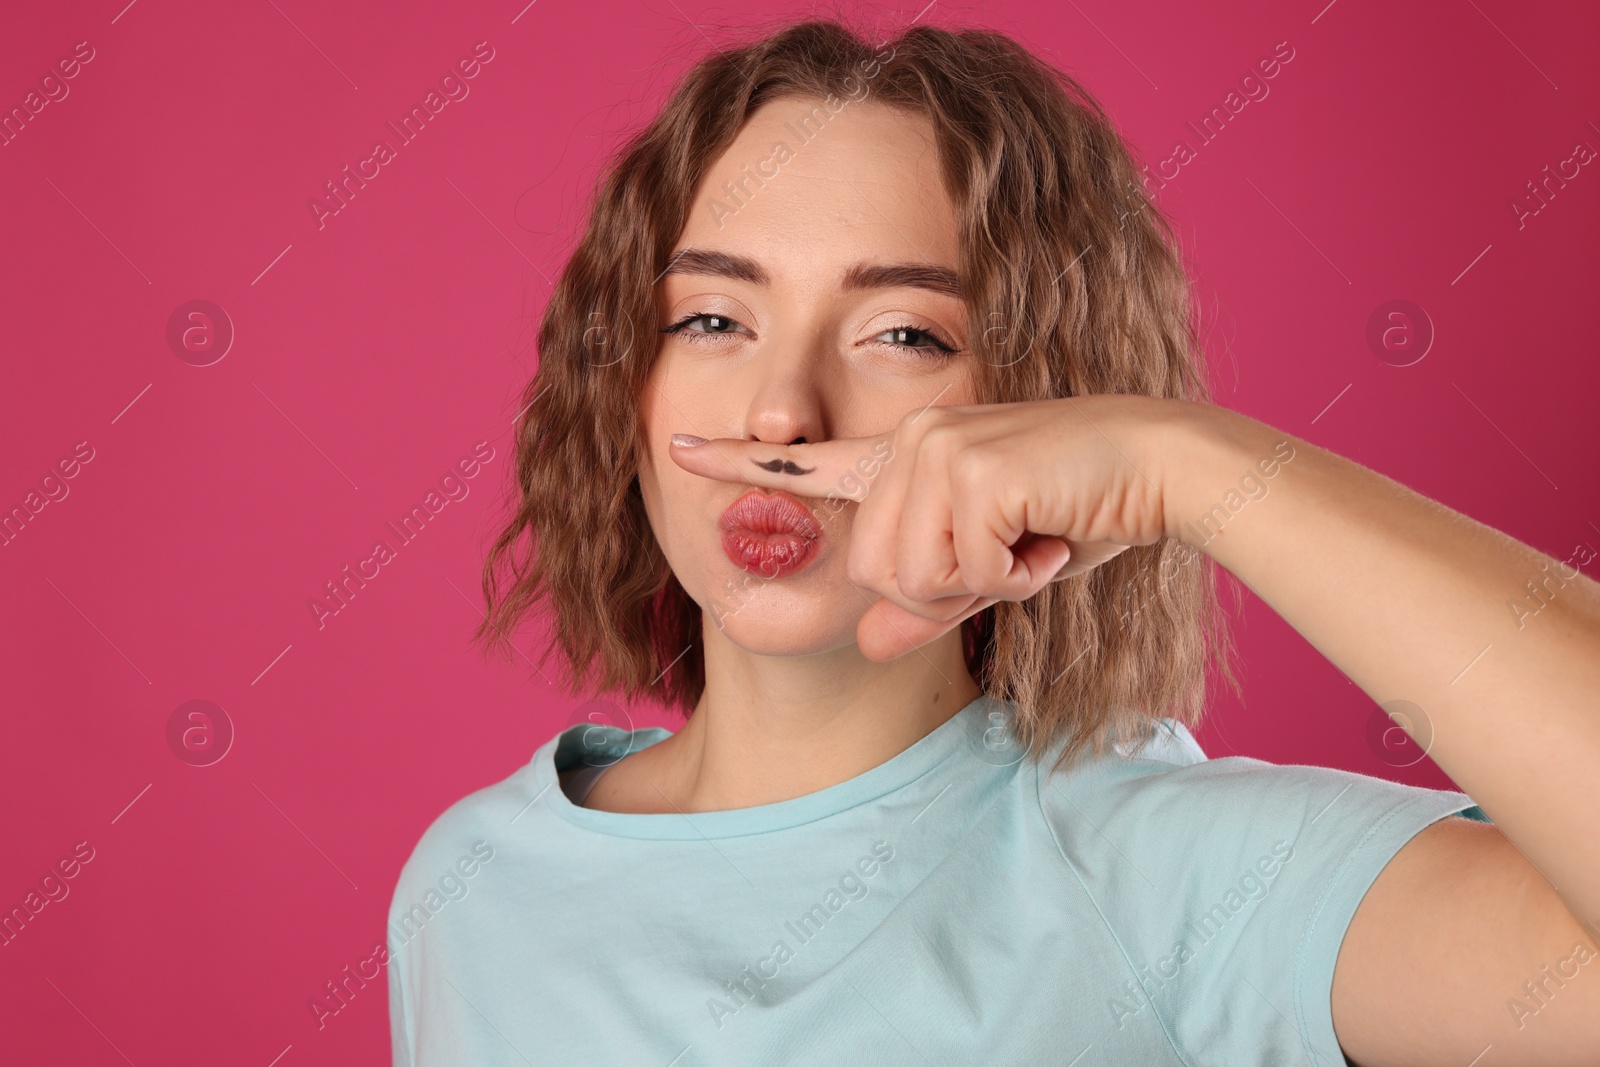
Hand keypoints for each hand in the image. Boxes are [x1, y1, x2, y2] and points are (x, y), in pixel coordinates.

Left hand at [668, 395, 1182, 660]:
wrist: (1160, 465)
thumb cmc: (1080, 510)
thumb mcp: (993, 572)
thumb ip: (928, 603)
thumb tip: (871, 645)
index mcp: (905, 459)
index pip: (808, 466)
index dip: (738, 465)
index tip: (677, 449)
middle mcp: (907, 445)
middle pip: (871, 573)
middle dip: (941, 594)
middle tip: (1009, 557)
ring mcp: (934, 450)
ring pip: (909, 578)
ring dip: (977, 587)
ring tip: (1029, 540)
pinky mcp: (969, 468)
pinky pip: (962, 573)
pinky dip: (1012, 577)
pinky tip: (1048, 535)